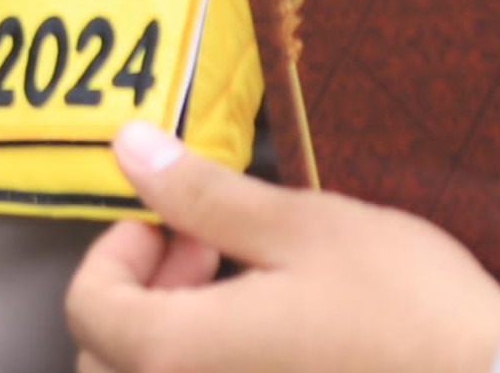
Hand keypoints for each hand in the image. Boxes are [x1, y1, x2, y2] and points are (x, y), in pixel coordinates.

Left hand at [67, 123, 499, 372]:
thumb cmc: (411, 314)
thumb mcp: (301, 229)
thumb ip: (201, 195)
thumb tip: (127, 148)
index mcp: (181, 358)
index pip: (88, 309)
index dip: (117, 251)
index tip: (174, 225)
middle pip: (106, 363)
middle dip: (141, 297)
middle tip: (207, 254)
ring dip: (173, 342)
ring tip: (247, 299)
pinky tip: (276, 348)